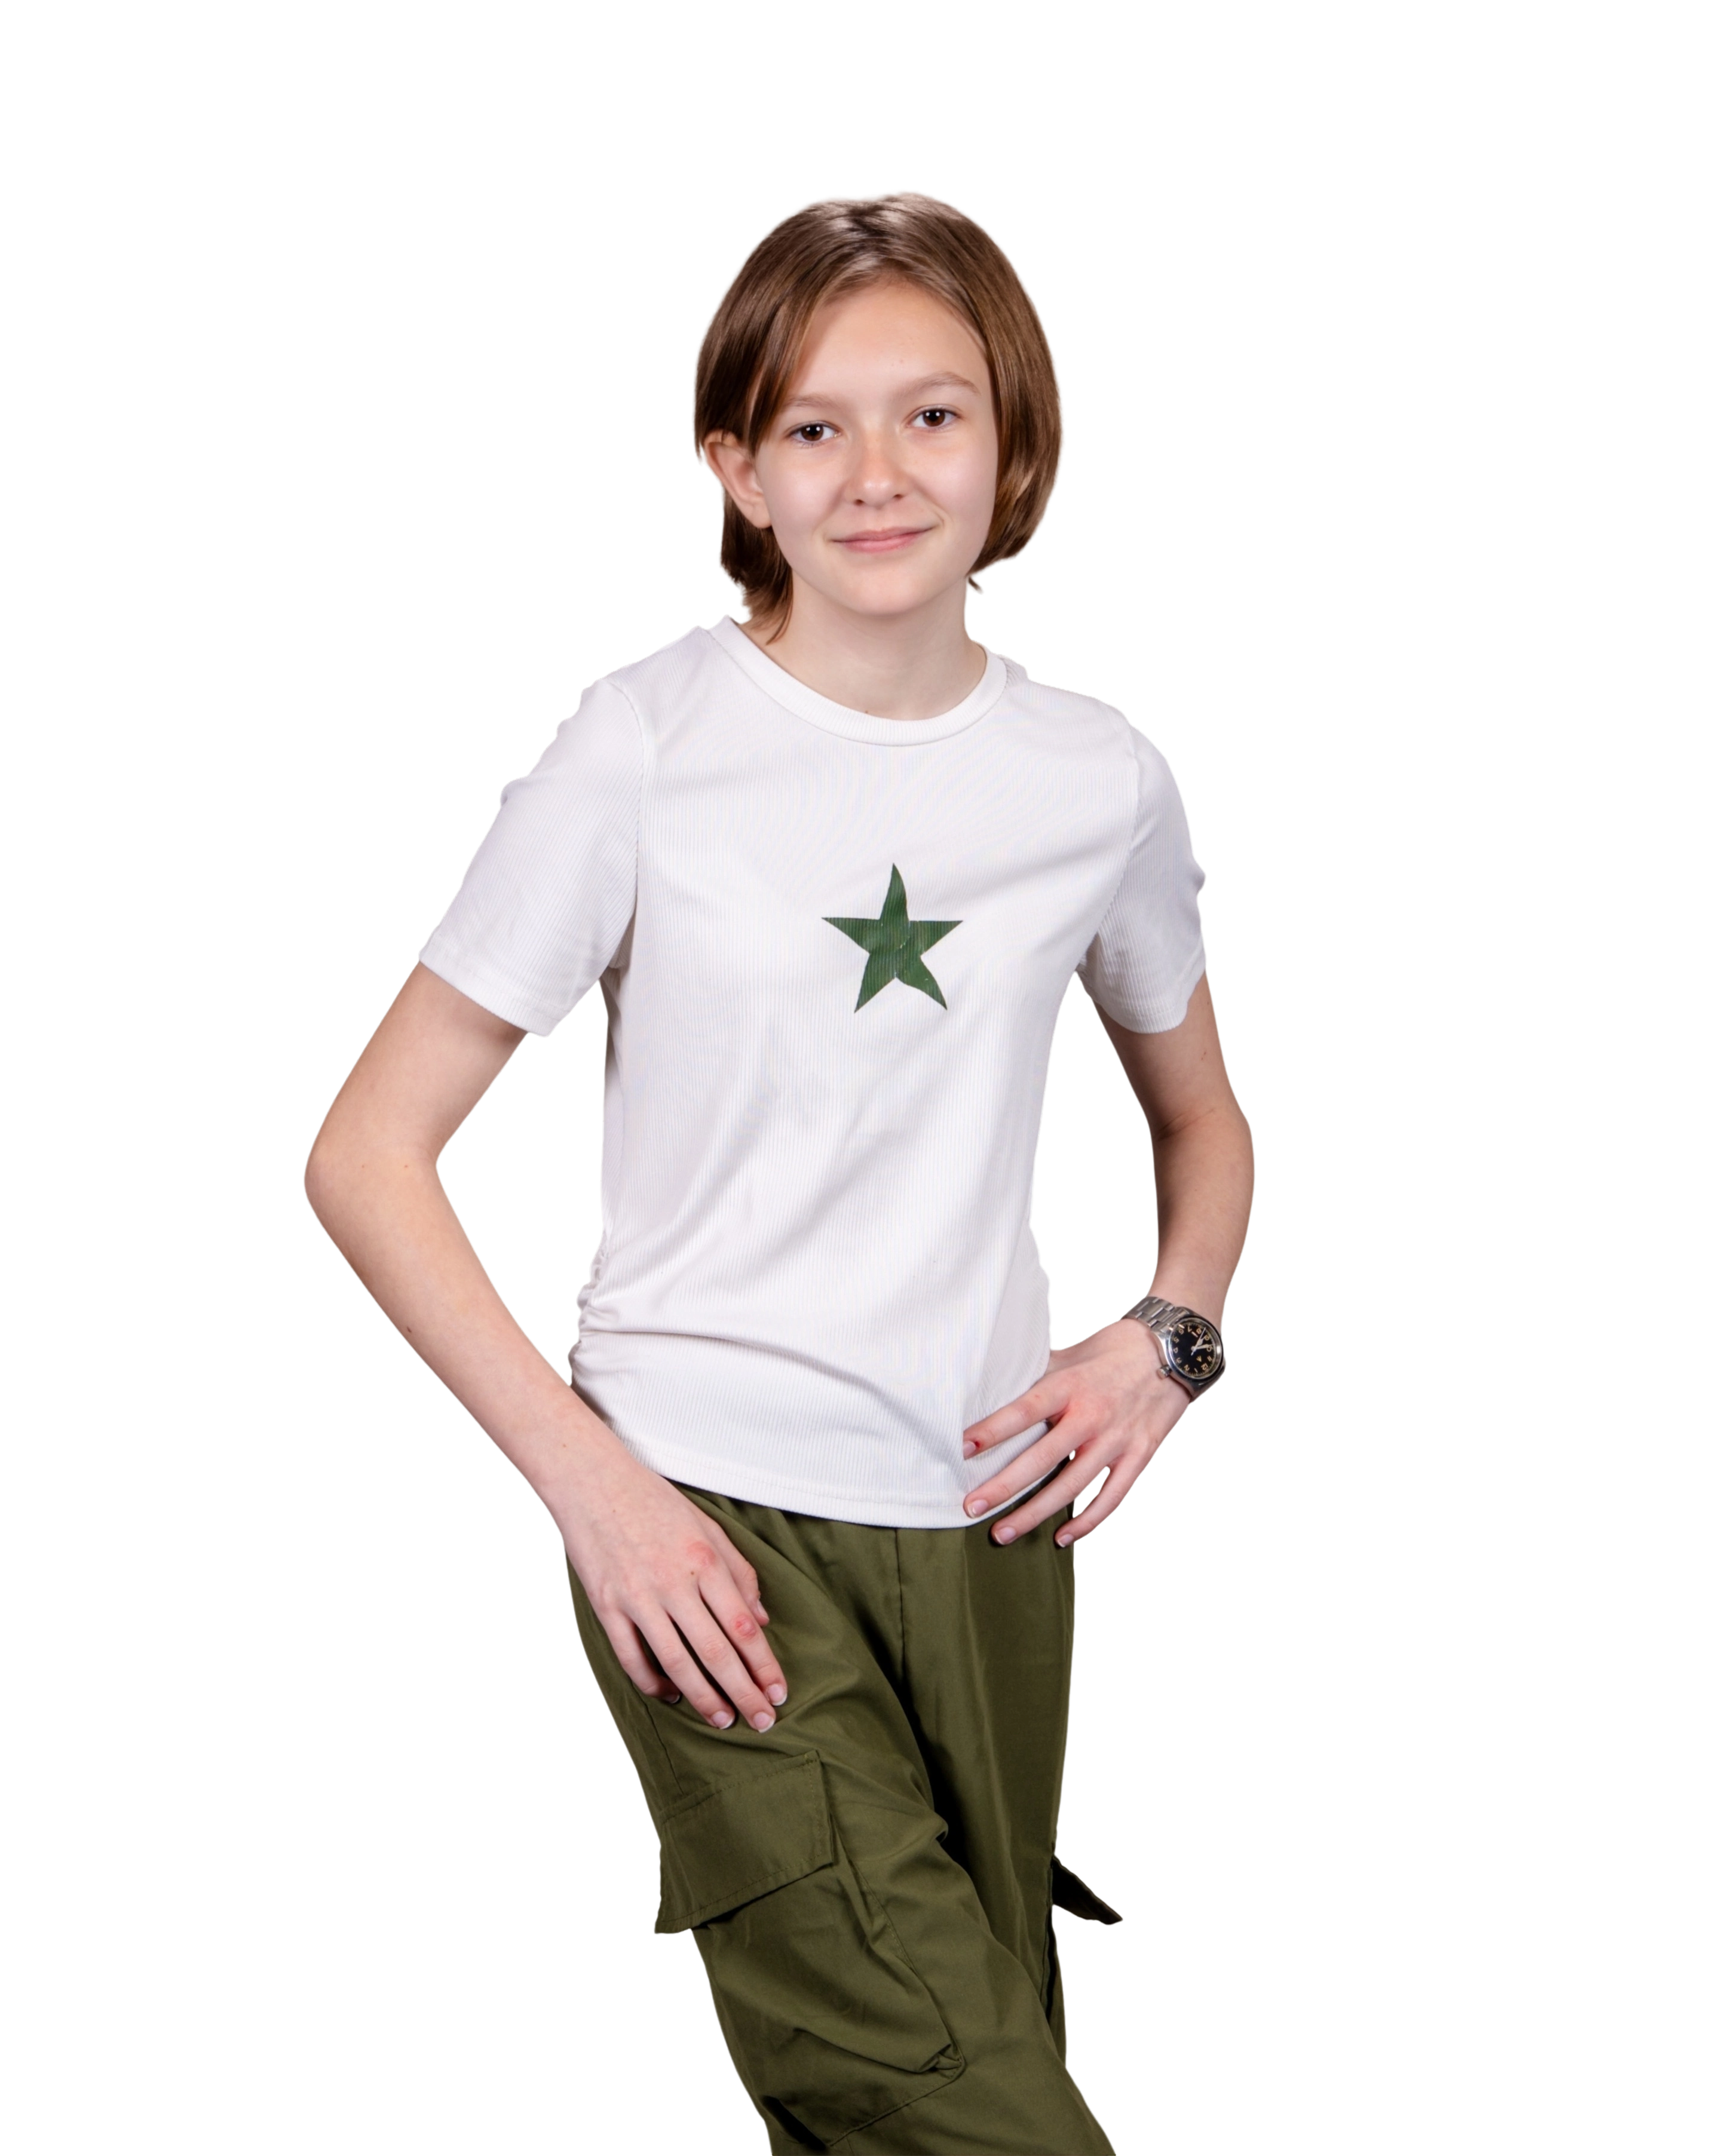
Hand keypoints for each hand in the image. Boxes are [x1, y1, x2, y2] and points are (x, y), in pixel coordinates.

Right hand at [554, 1445, 789, 1733]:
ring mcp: (637, 1597)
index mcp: (704, 1559)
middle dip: (744, 1692)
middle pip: (717, 1652)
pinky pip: (632, 1658)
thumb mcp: (707, 1525)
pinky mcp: (607, 1606)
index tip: (779, 1692)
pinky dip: (653, 1683)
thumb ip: (738, 1572)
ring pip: (677, 1663)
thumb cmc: (653, 1500)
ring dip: (704, 1698)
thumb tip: (761, 1619)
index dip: (764, 1665)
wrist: (591, 1480)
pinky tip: (671, 1695)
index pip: (743, 1625)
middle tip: (763, 1721)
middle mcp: (674, 1581)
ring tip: (723, 1720)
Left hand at [959, 1319, 1192, 1546]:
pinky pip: (1111, 1497)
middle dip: (1003, 1486)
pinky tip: (1061, 1539)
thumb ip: (1035, 1375)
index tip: (961, 1449)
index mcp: (1068, 1385)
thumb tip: (992, 1386)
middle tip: (971, 1507)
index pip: (1023, 1411)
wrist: (1173, 1351)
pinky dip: (1087, 1521)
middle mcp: (1091, 1414)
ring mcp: (1117, 1439)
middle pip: (1042, 1458)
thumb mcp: (1069, 1355)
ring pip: (1071, 1486)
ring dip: (1035, 1513)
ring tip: (1003, 1533)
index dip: (992, 1430)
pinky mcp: (1140, 1455)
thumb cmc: (1111, 1351)